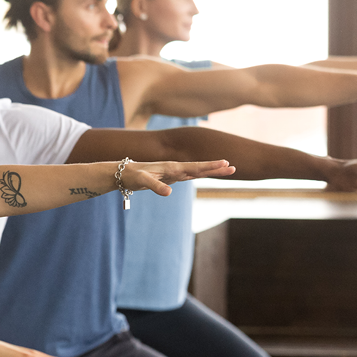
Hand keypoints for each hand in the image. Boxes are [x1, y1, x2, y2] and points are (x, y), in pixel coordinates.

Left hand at [121, 159, 235, 196]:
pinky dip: (200, 174)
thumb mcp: (142, 181)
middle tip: (233, 168)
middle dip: (216, 169)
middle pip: (200, 168)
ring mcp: (174, 173)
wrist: (123, 173)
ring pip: (196, 172)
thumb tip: (169, 193)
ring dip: (211, 171)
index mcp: (172, 167)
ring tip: (227, 170)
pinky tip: (207, 174)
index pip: (195, 167)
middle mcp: (175, 168)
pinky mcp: (171, 177)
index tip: (224, 163)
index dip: (210, 166)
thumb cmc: (132, 175)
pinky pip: (190, 175)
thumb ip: (156, 186)